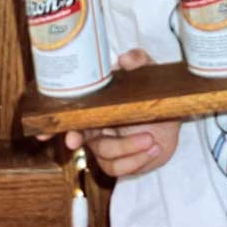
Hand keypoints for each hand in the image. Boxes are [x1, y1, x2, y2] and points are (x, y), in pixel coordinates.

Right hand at [63, 49, 181, 177]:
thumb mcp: (148, 72)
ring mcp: (107, 148)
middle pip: (84, 139)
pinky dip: (137, 160)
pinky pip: (120, 168)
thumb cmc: (152, 93)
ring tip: (151, 139)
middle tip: (86, 139)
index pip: (72, 118)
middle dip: (87, 141)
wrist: (172, 117)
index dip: (61, 126)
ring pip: (106, 156)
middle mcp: (96, 129)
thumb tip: (125, 58)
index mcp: (96, 108)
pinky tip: (153, 148)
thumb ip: (139, 61)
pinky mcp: (120, 163)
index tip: (54, 134)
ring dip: (129, 148)